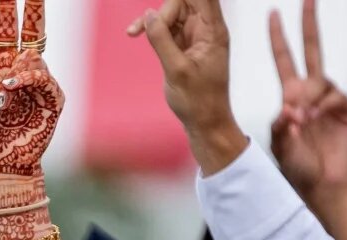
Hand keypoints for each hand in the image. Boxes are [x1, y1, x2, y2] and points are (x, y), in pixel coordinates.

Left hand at [0, 0, 63, 179]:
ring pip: (34, 58)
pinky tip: (10, 86)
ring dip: (16, 69)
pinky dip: (27, 79)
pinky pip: (44, 78)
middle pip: (32, 33)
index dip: (9, 12)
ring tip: (2, 89)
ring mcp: (40, 85)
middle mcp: (23, 72)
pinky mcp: (52, 100)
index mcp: (2, 68)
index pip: (8, 33)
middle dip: (33, 11)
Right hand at [129, 0, 245, 174]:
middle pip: (184, 2)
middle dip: (162, 10)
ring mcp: (195, 35)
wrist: (205, 121)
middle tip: (141, 30)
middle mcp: (207, 29)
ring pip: (173, 12)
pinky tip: (136, 34)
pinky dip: (152, 28)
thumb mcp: (176, 69)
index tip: (163, 4)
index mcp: (213, 31)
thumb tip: (148, 14)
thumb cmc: (198, 99)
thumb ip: (162, 39)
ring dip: (153, 19)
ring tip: (132, 33)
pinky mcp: (184, 44)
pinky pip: (167, 26)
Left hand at [267, 0, 346, 199]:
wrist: (320, 182)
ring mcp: (333, 98)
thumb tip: (289, 106)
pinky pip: (335, 97)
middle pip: (313, 50)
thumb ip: (280, 124)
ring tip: (300, 120)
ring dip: (307, 98)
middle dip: (309, 24)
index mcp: (292, 94)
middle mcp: (313, 91)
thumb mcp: (279, 142)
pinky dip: (322, 106)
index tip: (272, 14)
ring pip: (319, 81)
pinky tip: (314, 118)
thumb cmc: (296, 163)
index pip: (285, 59)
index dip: (278, 38)